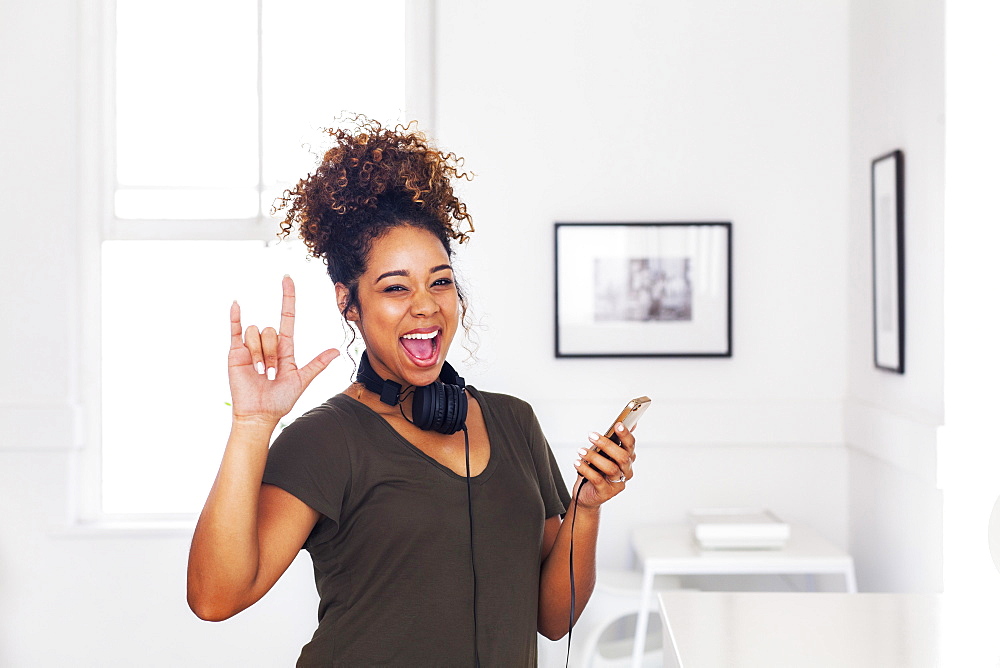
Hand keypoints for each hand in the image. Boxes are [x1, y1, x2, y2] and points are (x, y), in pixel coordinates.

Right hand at [228, 275, 339, 424]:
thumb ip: (317, 364)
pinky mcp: (235, 352)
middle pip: (272, 329)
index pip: (287, 317)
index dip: (288, 298)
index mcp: (285, 348)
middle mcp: (268, 344)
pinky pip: (236, 329)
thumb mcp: (301, 380)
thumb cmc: (281, 400)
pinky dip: (236, 317)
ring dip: (259, 353)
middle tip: (270, 371)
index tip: (288, 279)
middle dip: (272, 351)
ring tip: (258, 371)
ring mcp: (251, 347)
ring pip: (257, 332)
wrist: (259, 414)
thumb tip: (337, 351)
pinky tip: (237, 305)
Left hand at [572, 422, 636, 507]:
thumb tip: (621, 423)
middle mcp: (626, 471)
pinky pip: (598, 479)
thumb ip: (611, 441)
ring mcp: (618, 482)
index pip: (630, 445)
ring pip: (611, 468)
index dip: (625, 435)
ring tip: (581, 451)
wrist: (586, 494)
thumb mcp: (602, 454)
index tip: (617, 425)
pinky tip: (578, 463)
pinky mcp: (607, 492)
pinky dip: (586, 469)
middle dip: (606, 444)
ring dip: (594, 457)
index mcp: (627, 459)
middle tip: (592, 436)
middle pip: (622, 456)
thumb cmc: (596, 471)